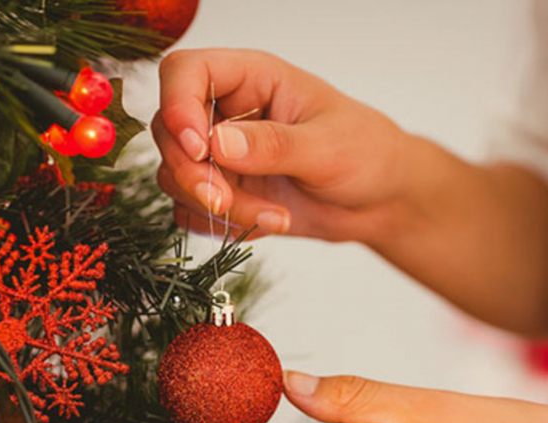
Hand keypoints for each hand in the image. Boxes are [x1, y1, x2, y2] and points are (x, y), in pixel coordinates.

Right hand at [153, 49, 410, 242]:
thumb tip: (217, 143)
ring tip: (273, 215)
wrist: (380, 199)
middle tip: (226, 203)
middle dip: (193, 174)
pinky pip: (191, 210)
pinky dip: (220, 226)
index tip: (198, 147)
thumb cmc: (366, 153)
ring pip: (176, 177)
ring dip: (215, 206)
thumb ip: (273, 145)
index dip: (178, 106)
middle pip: (168, 131)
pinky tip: (267, 222)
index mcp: (252, 79)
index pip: (186, 72)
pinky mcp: (224, 192)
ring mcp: (221, 155)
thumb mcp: (327, 147)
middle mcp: (227, 113)